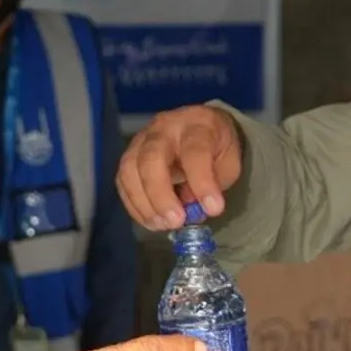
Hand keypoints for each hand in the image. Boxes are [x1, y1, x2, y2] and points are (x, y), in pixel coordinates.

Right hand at [118, 104, 244, 230]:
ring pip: (130, 170)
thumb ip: (214, 183)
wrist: (199, 125)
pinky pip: (123, 181)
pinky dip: (134, 205)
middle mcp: (164, 128)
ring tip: (162, 225)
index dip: (202, 182)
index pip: (195, 152)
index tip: (213, 209)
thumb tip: (190, 206)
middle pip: (152, 158)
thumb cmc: (216, 146)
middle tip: (176, 222)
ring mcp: (142, 140)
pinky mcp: (129, 155)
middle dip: (161, 195)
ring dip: (144, 203)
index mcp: (196, 126)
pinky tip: (151, 220)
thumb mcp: (228, 163)